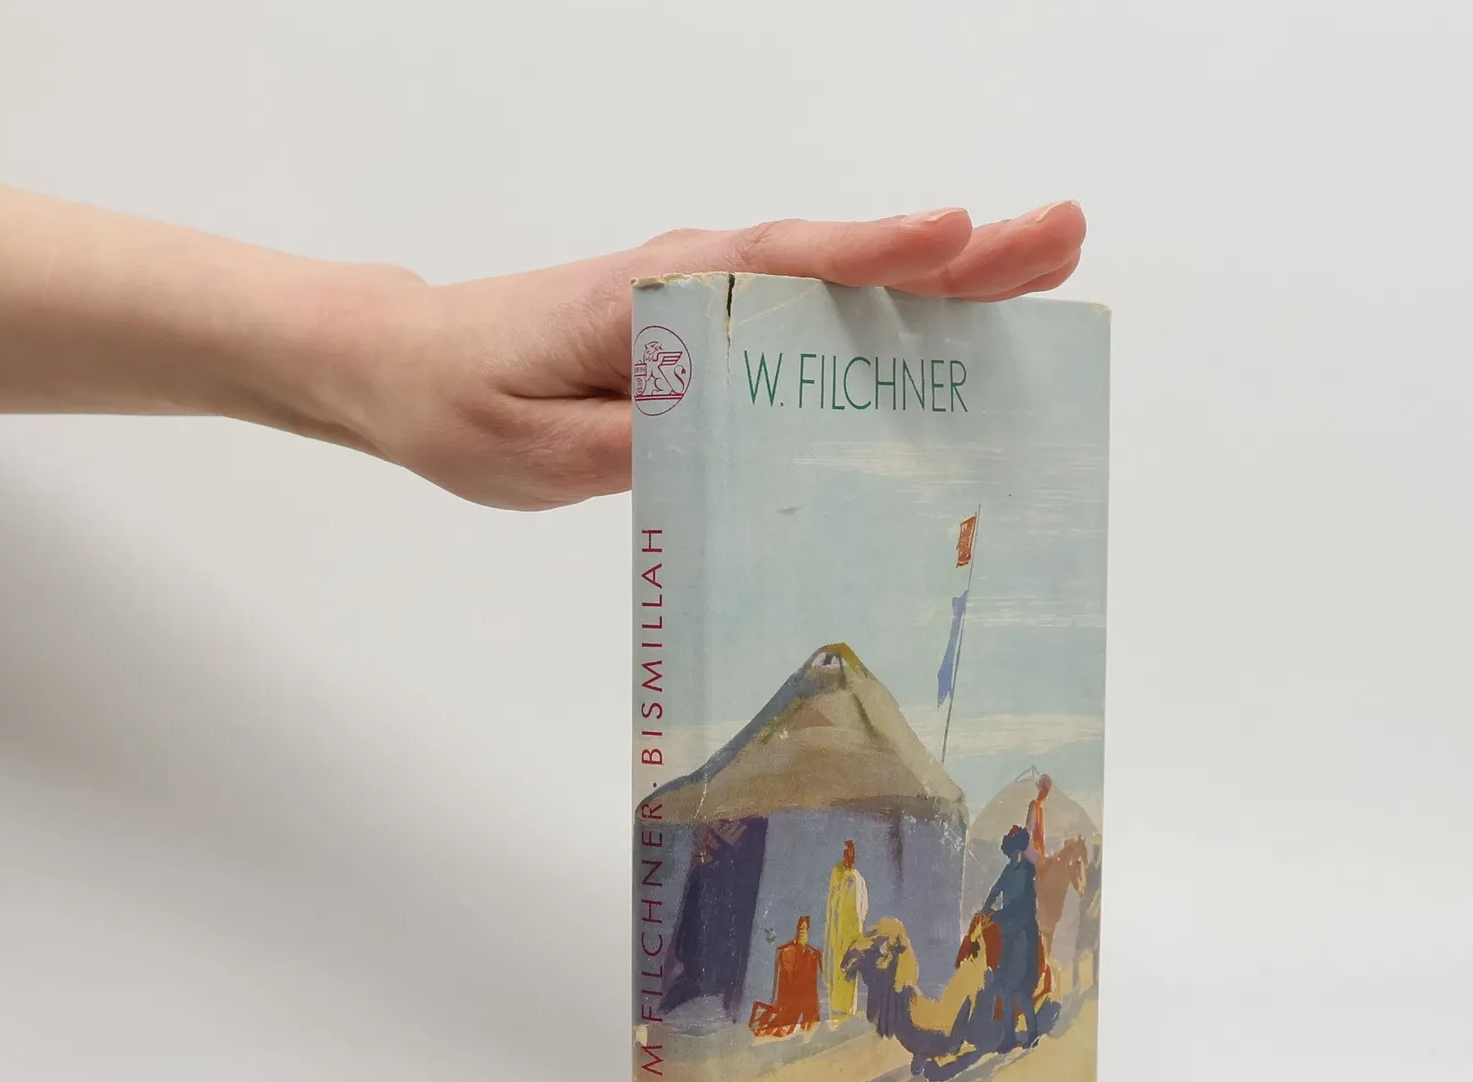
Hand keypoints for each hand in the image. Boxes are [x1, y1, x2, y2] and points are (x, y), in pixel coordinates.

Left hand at [311, 204, 1086, 509]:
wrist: (410, 369)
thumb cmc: (469, 406)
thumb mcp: (537, 451)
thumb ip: (634, 446)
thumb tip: (727, 445)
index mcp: (655, 300)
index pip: (777, 269)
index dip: (869, 256)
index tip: (953, 238)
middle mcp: (696, 284)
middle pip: (839, 262)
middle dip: (956, 254)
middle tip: (1061, 238)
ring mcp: (711, 303)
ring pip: (839, 284)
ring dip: (942, 279)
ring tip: (1042, 271)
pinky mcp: (713, 334)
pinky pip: (814, 319)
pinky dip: (888, 316)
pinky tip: (949, 336)